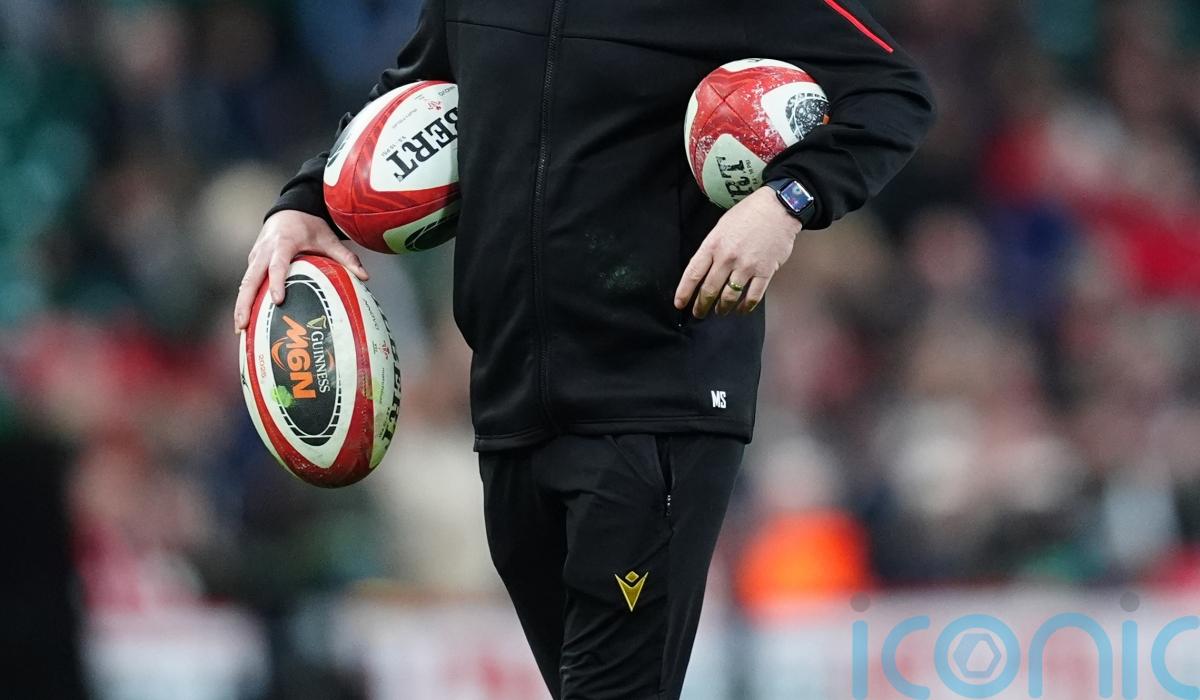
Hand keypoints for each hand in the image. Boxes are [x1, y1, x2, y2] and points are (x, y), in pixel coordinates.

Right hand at [233, 210, 368, 332]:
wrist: (289, 209)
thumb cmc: (310, 225)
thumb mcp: (329, 238)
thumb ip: (346, 258)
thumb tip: (365, 277)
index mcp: (283, 243)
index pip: (277, 265)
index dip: (276, 282)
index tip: (277, 300)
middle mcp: (265, 250)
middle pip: (250, 278)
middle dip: (245, 302)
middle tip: (243, 325)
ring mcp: (256, 256)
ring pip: (245, 282)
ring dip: (240, 305)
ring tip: (240, 329)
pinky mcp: (253, 261)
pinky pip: (247, 282)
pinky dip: (244, 299)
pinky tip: (245, 319)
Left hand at [673, 186, 801, 317]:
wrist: (778, 207)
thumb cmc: (748, 214)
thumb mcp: (721, 226)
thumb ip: (712, 248)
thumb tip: (703, 270)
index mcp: (713, 245)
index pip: (693, 274)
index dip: (684, 292)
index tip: (680, 304)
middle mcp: (727, 258)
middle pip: (709, 290)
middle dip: (701, 306)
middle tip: (698, 313)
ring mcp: (746, 266)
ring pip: (729, 297)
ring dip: (722, 308)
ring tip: (720, 311)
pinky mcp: (765, 272)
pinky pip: (753, 296)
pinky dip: (745, 307)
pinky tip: (741, 309)